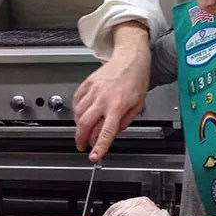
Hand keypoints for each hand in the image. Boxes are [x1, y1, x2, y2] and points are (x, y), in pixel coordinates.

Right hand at [73, 22, 150, 160]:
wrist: (130, 59)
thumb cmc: (137, 80)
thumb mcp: (138, 104)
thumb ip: (125, 121)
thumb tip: (112, 133)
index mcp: (118, 106)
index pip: (106, 131)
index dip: (99, 147)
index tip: (94, 156)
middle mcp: (103, 99)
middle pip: (85, 124)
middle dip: (80, 139)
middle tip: (82, 146)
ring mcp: (93, 90)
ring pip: (78, 113)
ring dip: (78, 126)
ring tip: (83, 130)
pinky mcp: (87, 83)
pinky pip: (76, 100)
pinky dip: (76, 111)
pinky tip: (80, 114)